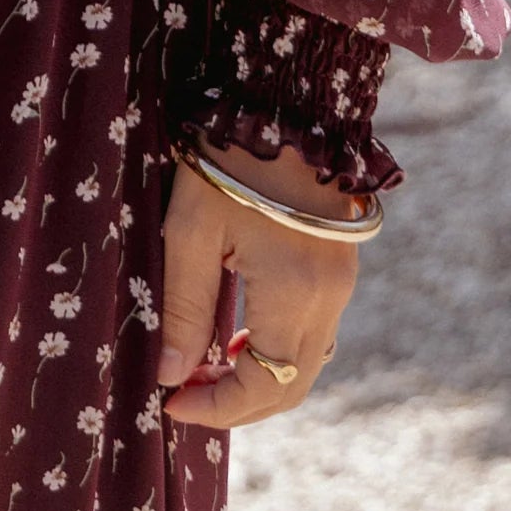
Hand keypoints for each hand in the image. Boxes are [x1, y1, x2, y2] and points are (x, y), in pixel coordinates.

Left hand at [159, 142, 368, 431]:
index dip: (217, 407)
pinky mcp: (338, 271)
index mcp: (294, 290)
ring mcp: (340, 285)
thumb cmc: (228, 161)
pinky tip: (235, 339)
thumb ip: (183, 308)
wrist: (285, 103)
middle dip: (237, 405)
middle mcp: (329, 297)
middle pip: (293, 387)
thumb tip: (171, 375)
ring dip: (258, 381)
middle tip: (183, 394)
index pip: (265, 384)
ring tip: (202, 368)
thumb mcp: (190, 232)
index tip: (169, 401)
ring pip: (306, 366)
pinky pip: (312, 337)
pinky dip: (276, 353)